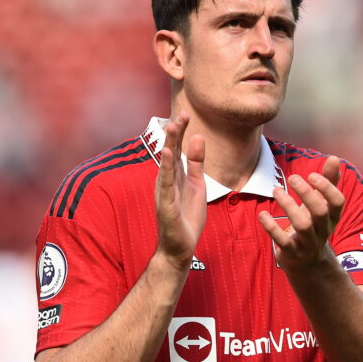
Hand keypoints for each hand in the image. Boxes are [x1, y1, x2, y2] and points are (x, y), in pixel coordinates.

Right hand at [154, 112, 206, 270]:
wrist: (180, 247)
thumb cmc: (187, 216)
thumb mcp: (197, 184)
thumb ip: (197, 162)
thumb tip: (197, 136)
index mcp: (175, 175)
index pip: (177, 148)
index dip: (181, 131)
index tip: (186, 113)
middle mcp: (167, 180)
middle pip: (170, 152)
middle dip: (175, 133)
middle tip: (181, 114)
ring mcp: (164, 192)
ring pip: (166, 164)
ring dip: (169, 145)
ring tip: (172, 127)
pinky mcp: (166, 205)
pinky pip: (165, 184)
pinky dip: (166, 168)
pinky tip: (166, 154)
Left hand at [259, 156, 344, 270]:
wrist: (308, 263)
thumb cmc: (314, 224)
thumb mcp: (322, 204)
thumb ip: (328, 181)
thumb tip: (334, 158)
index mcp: (332, 217)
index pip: (337, 201)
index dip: (327, 187)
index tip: (312, 175)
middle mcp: (323, 230)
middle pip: (320, 212)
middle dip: (306, 193)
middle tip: (292, 178)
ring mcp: (308, 243)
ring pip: (302, 225)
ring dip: (288, 206)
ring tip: (276, 190)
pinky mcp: (292, 253)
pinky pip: (282, 240)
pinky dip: (272, 227)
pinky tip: (263, 214)